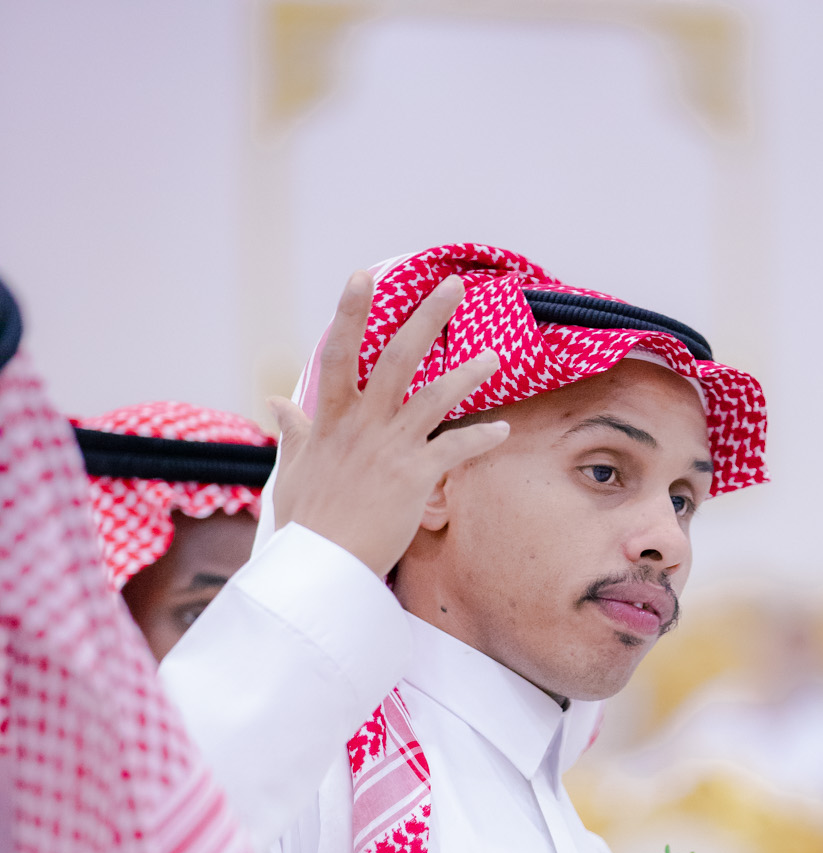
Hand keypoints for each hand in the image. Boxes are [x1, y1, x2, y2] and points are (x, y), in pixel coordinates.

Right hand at [268, 269, 506, 578]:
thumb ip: (293, 432)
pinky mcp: (415, 477)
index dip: (350, 312)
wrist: (322, 564)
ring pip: (435, 397)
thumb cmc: (306, 522)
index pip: (338, 353)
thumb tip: (276, 402)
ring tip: (495, 357)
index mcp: (331, 419)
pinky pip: (455, 449)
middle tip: (454, 286)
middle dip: (428, 318)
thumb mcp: (292, 471)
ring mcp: (390, 448)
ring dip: (468, 375)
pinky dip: (481, 439)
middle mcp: (363, 425)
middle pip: (397, 357)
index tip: (363, 274)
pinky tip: (504, 432)